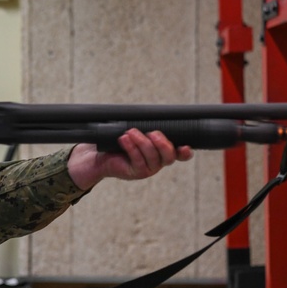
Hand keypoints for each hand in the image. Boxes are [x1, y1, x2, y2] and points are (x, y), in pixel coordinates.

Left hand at [66, 129, 192, 190]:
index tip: (185, 147)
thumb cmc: (120, 141)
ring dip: (141, 142)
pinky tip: (123, 139)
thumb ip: (147, 127)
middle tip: (151, 133)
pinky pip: (137, 160)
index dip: (185, 153)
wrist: (100, 155)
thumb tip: (152, 114)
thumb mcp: (136, 132)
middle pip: (169, 156)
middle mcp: (158, 162)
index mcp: (162, 152)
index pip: (179, 155)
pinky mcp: (135, 172)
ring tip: (130, 132)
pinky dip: (131, 147)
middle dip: (162, 143)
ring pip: (152, 157)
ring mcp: (148, 169)